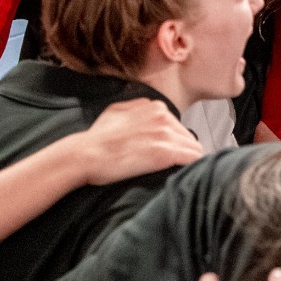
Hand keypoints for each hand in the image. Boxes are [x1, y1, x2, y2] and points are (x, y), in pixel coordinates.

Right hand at [72, 99, 204, 185]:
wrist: (86, 154)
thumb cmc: (98, 137)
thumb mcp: (117, 111)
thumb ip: (138, 109)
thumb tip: (149, 113)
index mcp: (154, 106)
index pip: (177, 126)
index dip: (173, 142)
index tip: (164, 153)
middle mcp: (163, 116)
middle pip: (188, 137)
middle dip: (181, 150)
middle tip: (169, 165)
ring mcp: (164, 134)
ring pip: (194, 149)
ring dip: (186, 161)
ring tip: (173, 171)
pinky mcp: (164, 153)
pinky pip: (193, 159)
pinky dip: (190, 168)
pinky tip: (181, 174)